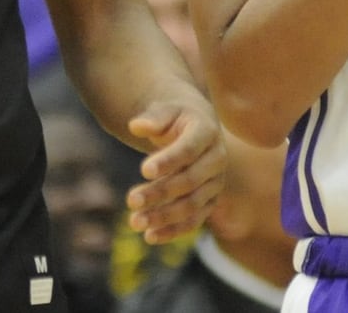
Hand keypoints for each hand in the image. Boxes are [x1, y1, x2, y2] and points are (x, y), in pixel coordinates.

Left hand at [124, 97, 225, 244]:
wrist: (195, 128)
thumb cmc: (175, 118)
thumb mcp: (165, 110)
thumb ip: (153, 118)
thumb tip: (136, 126)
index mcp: (207, 132)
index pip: (188, 150)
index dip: (168, 161)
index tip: (143, 170)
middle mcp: (217, 159)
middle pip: (189, 181)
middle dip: (159, 192)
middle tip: (131, 200)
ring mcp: (215, 183)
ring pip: (191, 205)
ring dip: (163, 216)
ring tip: (134, 222)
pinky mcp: (210, 202)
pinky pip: (194, 221)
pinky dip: (173, 231)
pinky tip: (150, 236)